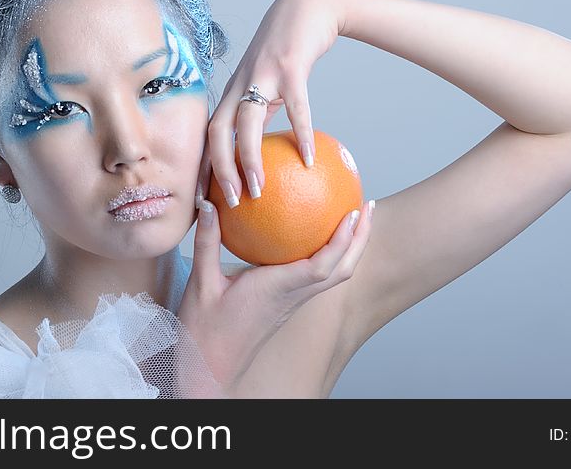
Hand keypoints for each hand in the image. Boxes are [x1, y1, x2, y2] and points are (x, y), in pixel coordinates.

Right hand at [177, 196, 373, 396]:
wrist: (211, 366)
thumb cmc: (205, 330)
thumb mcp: (201, 282)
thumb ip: (207, 241)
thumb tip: (208, 204)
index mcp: (276, 289)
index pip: (320, 267)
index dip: (342, 240)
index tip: (355, 211)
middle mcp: (292, 296)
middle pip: (341, 270)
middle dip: (360, 238)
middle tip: (368, 205)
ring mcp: (293, 301)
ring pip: (335, 275)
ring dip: (351, 246)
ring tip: (356, 215)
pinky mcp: (289, 302)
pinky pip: (319, 275)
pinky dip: (331, 253)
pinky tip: (320, 234)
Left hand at [194, 0, 344, 208]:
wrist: (309, 4)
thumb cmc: (289, 46)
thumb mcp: (270, 82)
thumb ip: (264, 110)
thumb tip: (264, 148)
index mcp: (233, 90)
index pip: (208, 133)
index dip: (202, 166)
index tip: (204, 198)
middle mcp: (240, 83)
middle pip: (216, 131)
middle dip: (217, 170)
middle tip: (229, 203)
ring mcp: (263, 74)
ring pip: (246, 122)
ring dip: (249, 160)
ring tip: (259, 191)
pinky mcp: (290, 66)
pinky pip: (296, 106)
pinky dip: (302, 134)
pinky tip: (309, 158)